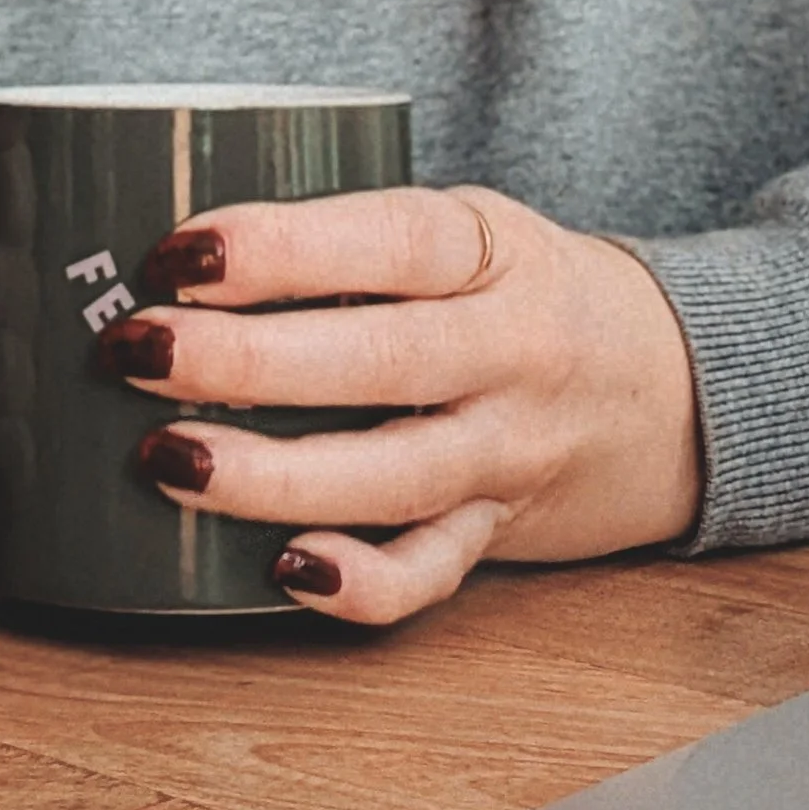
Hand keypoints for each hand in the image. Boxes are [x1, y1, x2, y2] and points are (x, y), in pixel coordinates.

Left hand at [98, 185, 702, 626]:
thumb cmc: (515, 291)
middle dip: (248, 361)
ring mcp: (508, 451)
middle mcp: (511, 351)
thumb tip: (161, 244)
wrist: (671, 384)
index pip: (391, 240)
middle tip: (137, 349)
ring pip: (394, 476)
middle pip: (380, 361)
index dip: (284, 247)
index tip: (179, 252)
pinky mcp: (497, 532)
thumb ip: (351, 238)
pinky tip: (281, 567)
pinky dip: (358, 581)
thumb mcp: (464, 228)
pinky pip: (430, 570)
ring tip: (167, 459)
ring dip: (273, 477)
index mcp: (491, 250)